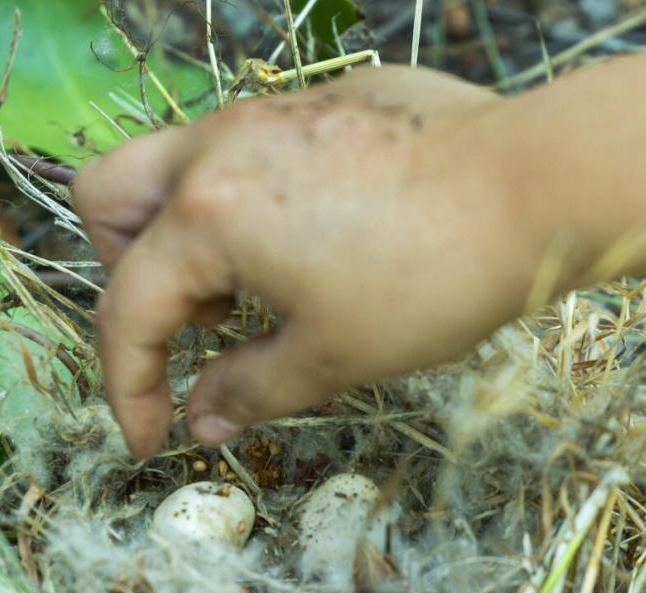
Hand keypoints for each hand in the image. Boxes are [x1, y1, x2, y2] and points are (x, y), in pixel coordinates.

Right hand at [72, 67, 543, 457]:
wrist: (537, 184)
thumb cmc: (433, 276)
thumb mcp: (331, 356)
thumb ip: (247, 389)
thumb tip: (201, 419)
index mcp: (207, 214)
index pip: (127, 309)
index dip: (127, 387)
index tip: (149, 437)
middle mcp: (218, 147)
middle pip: (108, 199)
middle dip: (124, 272)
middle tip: (192, 322)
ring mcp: (267, 112)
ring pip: (174, 165)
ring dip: (184, 235)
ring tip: (257, 288)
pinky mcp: (318, 101)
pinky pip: (242, 149)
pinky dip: (242, 203)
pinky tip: (313, 242)